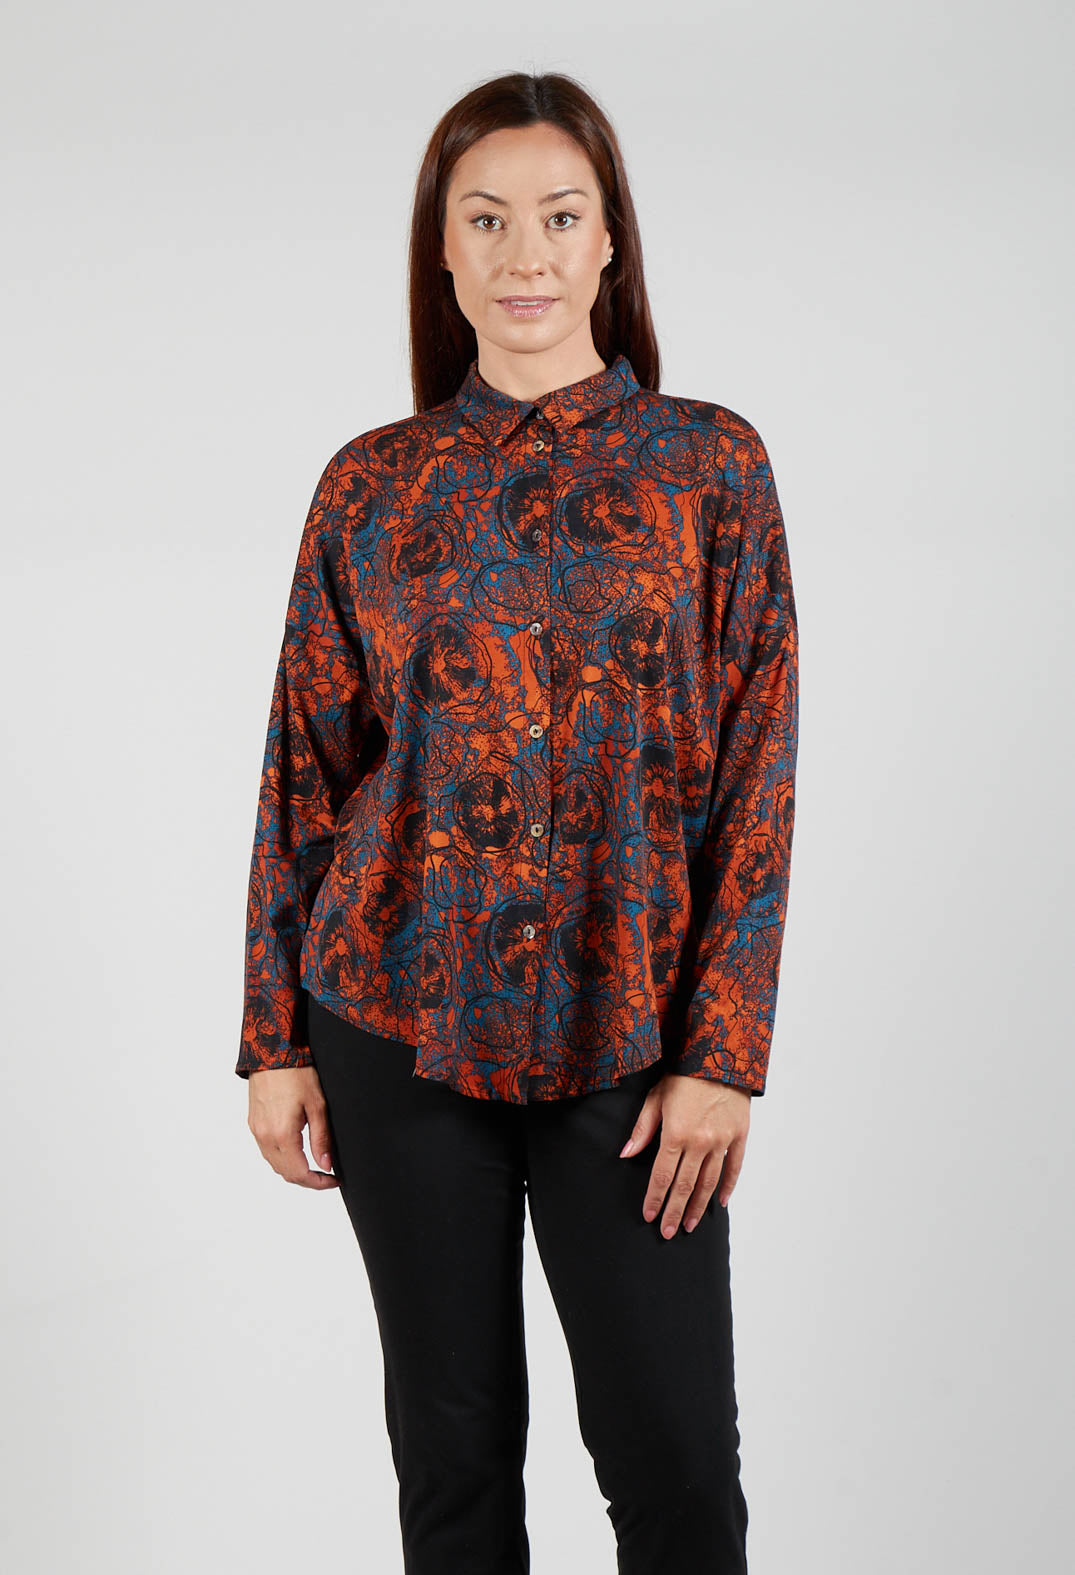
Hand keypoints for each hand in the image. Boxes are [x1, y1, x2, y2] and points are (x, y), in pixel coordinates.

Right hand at [246, 1066, 339, 1188]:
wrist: (272, 1052)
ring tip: (315, 1165)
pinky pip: (267, 1151)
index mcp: (281, 1134)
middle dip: (307, 1180)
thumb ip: (320, 1139)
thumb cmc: (296, 1073)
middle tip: (327, 1176)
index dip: (318, 1183)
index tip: (333, 1180)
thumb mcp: (317, 1105)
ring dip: (294, 1170)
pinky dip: (282, 1158)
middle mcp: (265, 1136)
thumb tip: (326, 1165)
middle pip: (285, 1173)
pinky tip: (297, 1151)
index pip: (299, 1173)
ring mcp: (256, 1130)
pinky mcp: (254, 1123)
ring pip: (274, 1164)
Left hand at [619, 1073, 750, 1235]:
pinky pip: (734, 1167)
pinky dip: (728, 1187)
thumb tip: (626, 1154)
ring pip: (709, 1182)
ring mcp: (722, 1141)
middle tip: (668, 1232)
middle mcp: (700, 1142)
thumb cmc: (683, 1075)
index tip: (649, 1216)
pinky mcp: (739, 1136)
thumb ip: (642, 1129)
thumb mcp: (656, 1098)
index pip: (662, 1176)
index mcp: (676, 1134)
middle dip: (674, 1211)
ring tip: (689, 1224)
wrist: (720, 1055)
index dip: (655, 1199)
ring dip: (698, 1206)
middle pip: (684, 1186)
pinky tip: (721, 1203)